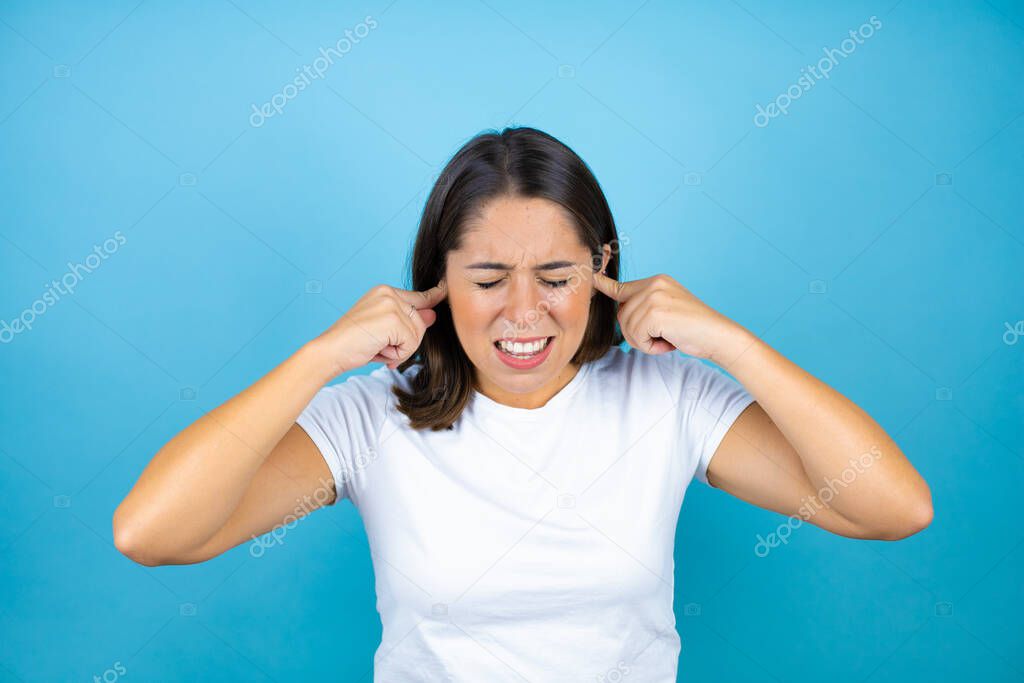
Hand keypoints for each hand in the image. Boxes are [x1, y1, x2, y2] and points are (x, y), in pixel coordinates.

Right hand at [315, 280, 446, 373]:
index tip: (446, 287)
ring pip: (417, 334)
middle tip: (380, 347)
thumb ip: (408, 322)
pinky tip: (379, 350)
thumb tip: (433, 315)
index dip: (435, 295)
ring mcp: (391, 304)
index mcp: (384, 292)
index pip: (419, 296)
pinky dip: (398, 354)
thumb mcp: (383, 331)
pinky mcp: (393, 318)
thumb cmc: (352, 344)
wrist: (330, 351)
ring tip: (377, 348)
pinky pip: (411, 343)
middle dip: (405, 343)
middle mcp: (389, 293)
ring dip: (401, 350)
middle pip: (421, 322)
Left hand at [592, 271, 743, 362]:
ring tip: (668, 338)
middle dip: (636, 333)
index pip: (622, 286)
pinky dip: (650, 347)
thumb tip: (621, 312)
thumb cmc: (694, 329)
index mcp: (657, 281)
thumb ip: (645, 307)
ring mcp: (653, 296)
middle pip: (621, 315)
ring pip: (627, 328)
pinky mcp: (654, 312)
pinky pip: (636, 337)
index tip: (591, 277)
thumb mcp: (667, 310)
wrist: (718, 335)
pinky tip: (668, 342)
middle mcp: (653, 284)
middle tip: (662, 337)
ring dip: (645, 342)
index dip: (604, 285)